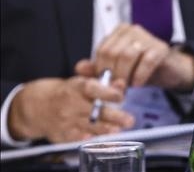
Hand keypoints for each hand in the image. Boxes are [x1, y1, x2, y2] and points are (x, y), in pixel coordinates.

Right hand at [7, 76, 132, 142]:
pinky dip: (88, 138)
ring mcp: (65, 121)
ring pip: (88, 126)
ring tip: (118, 130)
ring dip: (105, 129)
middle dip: (113, 116)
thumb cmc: (66, 92)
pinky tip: (99, 138)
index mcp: (76, 87)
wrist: (36, 106)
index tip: (120, 96)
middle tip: (129, 120)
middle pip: (93, 111)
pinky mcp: (61, 134)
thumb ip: (104, 83)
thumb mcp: (81, 82)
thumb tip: (122, 84)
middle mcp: (70, 104)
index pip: (92, 89)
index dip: (107, 93)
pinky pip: (77, 138)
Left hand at [75, 23, 193, 91]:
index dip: (100, 69)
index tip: (103, 84)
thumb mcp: (116, 69)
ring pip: (127, 56)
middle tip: (114, 90)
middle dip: (112, 74)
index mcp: (118, 33)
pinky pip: (146, 61)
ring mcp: (147, 37)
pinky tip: (138, 84)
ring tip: (126, 88)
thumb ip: (96, 68)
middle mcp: (132, 31)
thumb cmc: (139, 68)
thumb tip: (79, 67)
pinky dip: (139, 76)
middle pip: (112, 52)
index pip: (102, 50)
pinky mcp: (160, 48)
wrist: (167, 70)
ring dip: (124, 76)